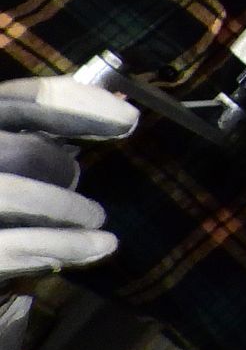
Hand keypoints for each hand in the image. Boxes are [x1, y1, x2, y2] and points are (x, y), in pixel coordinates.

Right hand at [0, 76, 136, 349]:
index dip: (71, 101)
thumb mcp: (21, 184)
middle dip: (55, 164)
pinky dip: (57, 246)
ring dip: (61, 206)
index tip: (129, 117)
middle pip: (6, 144)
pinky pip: (4, 248)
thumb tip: (120, 108)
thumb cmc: (4, 232)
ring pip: (4, 192)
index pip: (15, 101)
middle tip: (87, 192)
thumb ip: (50, 145)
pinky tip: (98, 247)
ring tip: (97, 223)